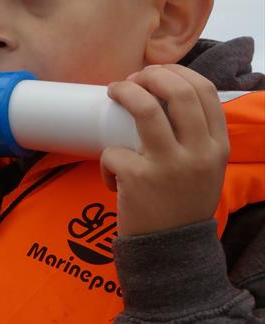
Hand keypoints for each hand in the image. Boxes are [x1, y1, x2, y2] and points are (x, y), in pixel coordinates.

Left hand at [99, 64, 228, 236]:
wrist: (171, 251)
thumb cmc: (180, 202)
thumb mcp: (203, 169)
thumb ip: (193, 138)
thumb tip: (157, 97)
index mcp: (216, 146)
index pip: (204, 91)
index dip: (176, 72)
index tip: (156, 74)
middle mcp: (199, 153)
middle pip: (178, 92)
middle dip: (150, 76)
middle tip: (132, 80)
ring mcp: (169, 166)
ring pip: (145, 110)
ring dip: (125, 93)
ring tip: (113, 92)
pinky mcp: (139, 179)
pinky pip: (112, 152)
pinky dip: (105, 160)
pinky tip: (112, 177)